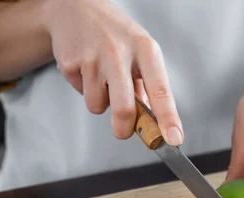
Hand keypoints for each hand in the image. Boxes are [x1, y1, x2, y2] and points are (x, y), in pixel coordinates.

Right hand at [42, 0, 182, 143]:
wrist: (75, 8)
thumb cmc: (116, 35)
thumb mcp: (140, 52)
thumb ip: (148, 87)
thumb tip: (154, 123)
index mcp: (145, 49)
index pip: (161, 90)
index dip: (168, 118)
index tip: (174, 139)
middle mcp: (119, 52)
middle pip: (124, 108)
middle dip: (124, 128)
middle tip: (124, 131)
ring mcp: (92, 58)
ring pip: (98, 106)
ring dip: (102, 102)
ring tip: (102, 78)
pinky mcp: (70, 63)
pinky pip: (81, 94)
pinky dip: (85, 89)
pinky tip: (87, 69)